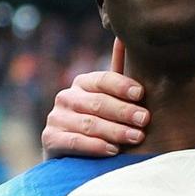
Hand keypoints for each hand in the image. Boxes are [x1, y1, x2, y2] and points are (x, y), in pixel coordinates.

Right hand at [42, 39, 148, 156]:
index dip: (122, 85)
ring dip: (115, 131)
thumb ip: (118, 74)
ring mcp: (56, 118)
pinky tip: (113, 150)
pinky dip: (95, 146)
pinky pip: (74, 142)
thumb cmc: (101, 124)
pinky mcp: (50, 139)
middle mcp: (66, 97)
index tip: (141, 94)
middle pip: (98, 103)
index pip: (103, 80)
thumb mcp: (111, 99)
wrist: (72, 157)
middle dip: (123, 112)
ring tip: (136, 137)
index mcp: (83, 83)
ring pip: (89, 123)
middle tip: (144, 120)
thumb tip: (124, 38)